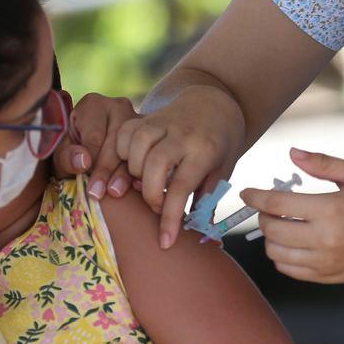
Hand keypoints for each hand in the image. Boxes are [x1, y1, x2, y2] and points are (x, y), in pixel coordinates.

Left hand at [52, 92, 139, 200]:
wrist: (90, 152)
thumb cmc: (74, 152)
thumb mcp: (62, 155)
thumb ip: (67, 157)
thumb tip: (84, 162)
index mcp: (93, 104)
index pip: (95, 137)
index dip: (92, 163)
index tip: (89, 186)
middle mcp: (118, 106)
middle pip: (116, 141)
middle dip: (106, 170)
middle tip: (98, 193)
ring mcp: (138, 119)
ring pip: (134, 147)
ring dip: (124, 173)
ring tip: (115, 193)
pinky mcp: (151, 134)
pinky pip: (148, 153)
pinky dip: (140, 172)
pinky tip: (135, 188)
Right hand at [116, 86, 244, 247]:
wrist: (216, 102)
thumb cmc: (220, 143)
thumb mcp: (222, 171)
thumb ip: (206, 200)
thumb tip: (198, 235)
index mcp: (204, 150)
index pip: (182, 187)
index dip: (170, 217)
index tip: (165, 241)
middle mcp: (181, 134)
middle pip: (154, 164)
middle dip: (150, 193)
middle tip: (155, 205)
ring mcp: (161, 122)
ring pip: (136, 144)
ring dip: (133, 170)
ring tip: (143, 182)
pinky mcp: (146, 116)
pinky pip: (125, 132)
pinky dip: (121, 150)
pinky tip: (131, 163)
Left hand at [240, 148, 343, 283]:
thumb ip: (323, 163)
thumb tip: (292, 153)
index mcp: (330, 210)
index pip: (276, 205)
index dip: (255, 197)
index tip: (247, 193)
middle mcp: (323, 239)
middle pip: (271, 229)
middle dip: (263, 215)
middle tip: (271, 207)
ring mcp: (323, 262)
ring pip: (274, 252)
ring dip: (271, 236)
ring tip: (282, 224)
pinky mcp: (325, 277)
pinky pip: (287, 269)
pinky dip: (281, 255)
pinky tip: (292, 242)